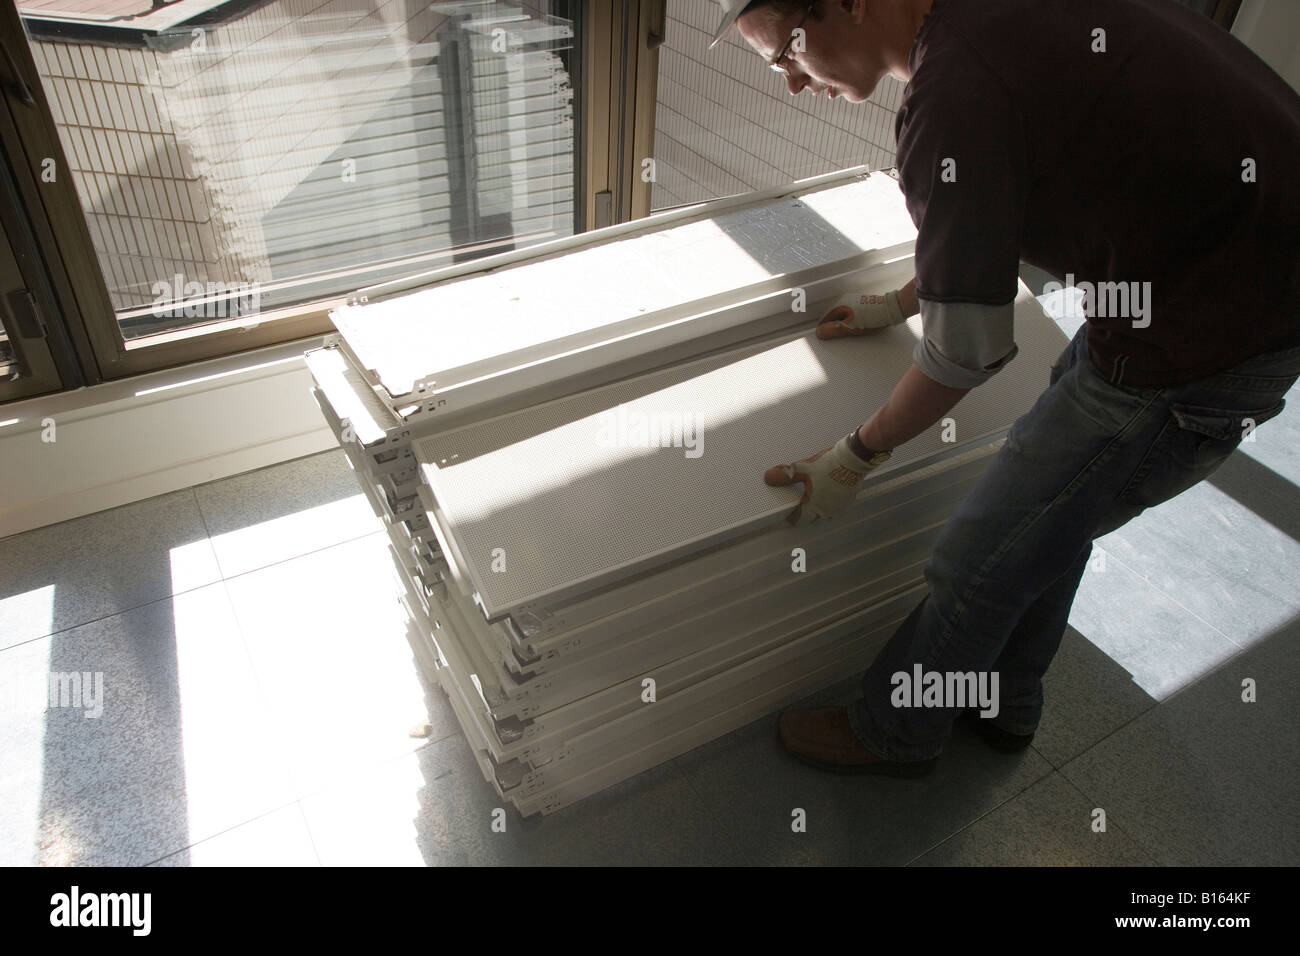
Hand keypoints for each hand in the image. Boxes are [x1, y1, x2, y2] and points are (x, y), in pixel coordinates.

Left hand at [764, 434, 891, 525]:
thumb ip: (785, 475)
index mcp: (816, 506)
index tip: (782, 519)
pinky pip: (834, 507)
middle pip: (811, 519)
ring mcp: (840, 506)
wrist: (854, 458)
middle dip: (802, 516)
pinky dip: (826, 505)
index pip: (798, 519)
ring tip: (808, 505)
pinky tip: (824, 496)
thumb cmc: (831, 465)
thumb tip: (769, 477)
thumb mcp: (803, 469)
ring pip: (824, 515)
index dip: (788, 519)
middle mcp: (828, 510)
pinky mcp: (848, 499)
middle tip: (794, 511)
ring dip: (815, 512)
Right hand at [816, 289, 906, 338]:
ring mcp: (853, 302)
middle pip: (832, 317)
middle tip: (841, 336)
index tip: (827, 338)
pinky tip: (857, 327)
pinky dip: (850, 322)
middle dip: (834, 327)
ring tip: (851, 332)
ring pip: (841, 316)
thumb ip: (834, 330)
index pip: (824, 319)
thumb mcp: (851, 327)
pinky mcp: (860, 305)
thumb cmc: (873, 317)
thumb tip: (820, 332)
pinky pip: (850, 315)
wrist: (891, 310)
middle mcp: (844, 301)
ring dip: (843, 325)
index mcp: (839, 305)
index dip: (824, 330)